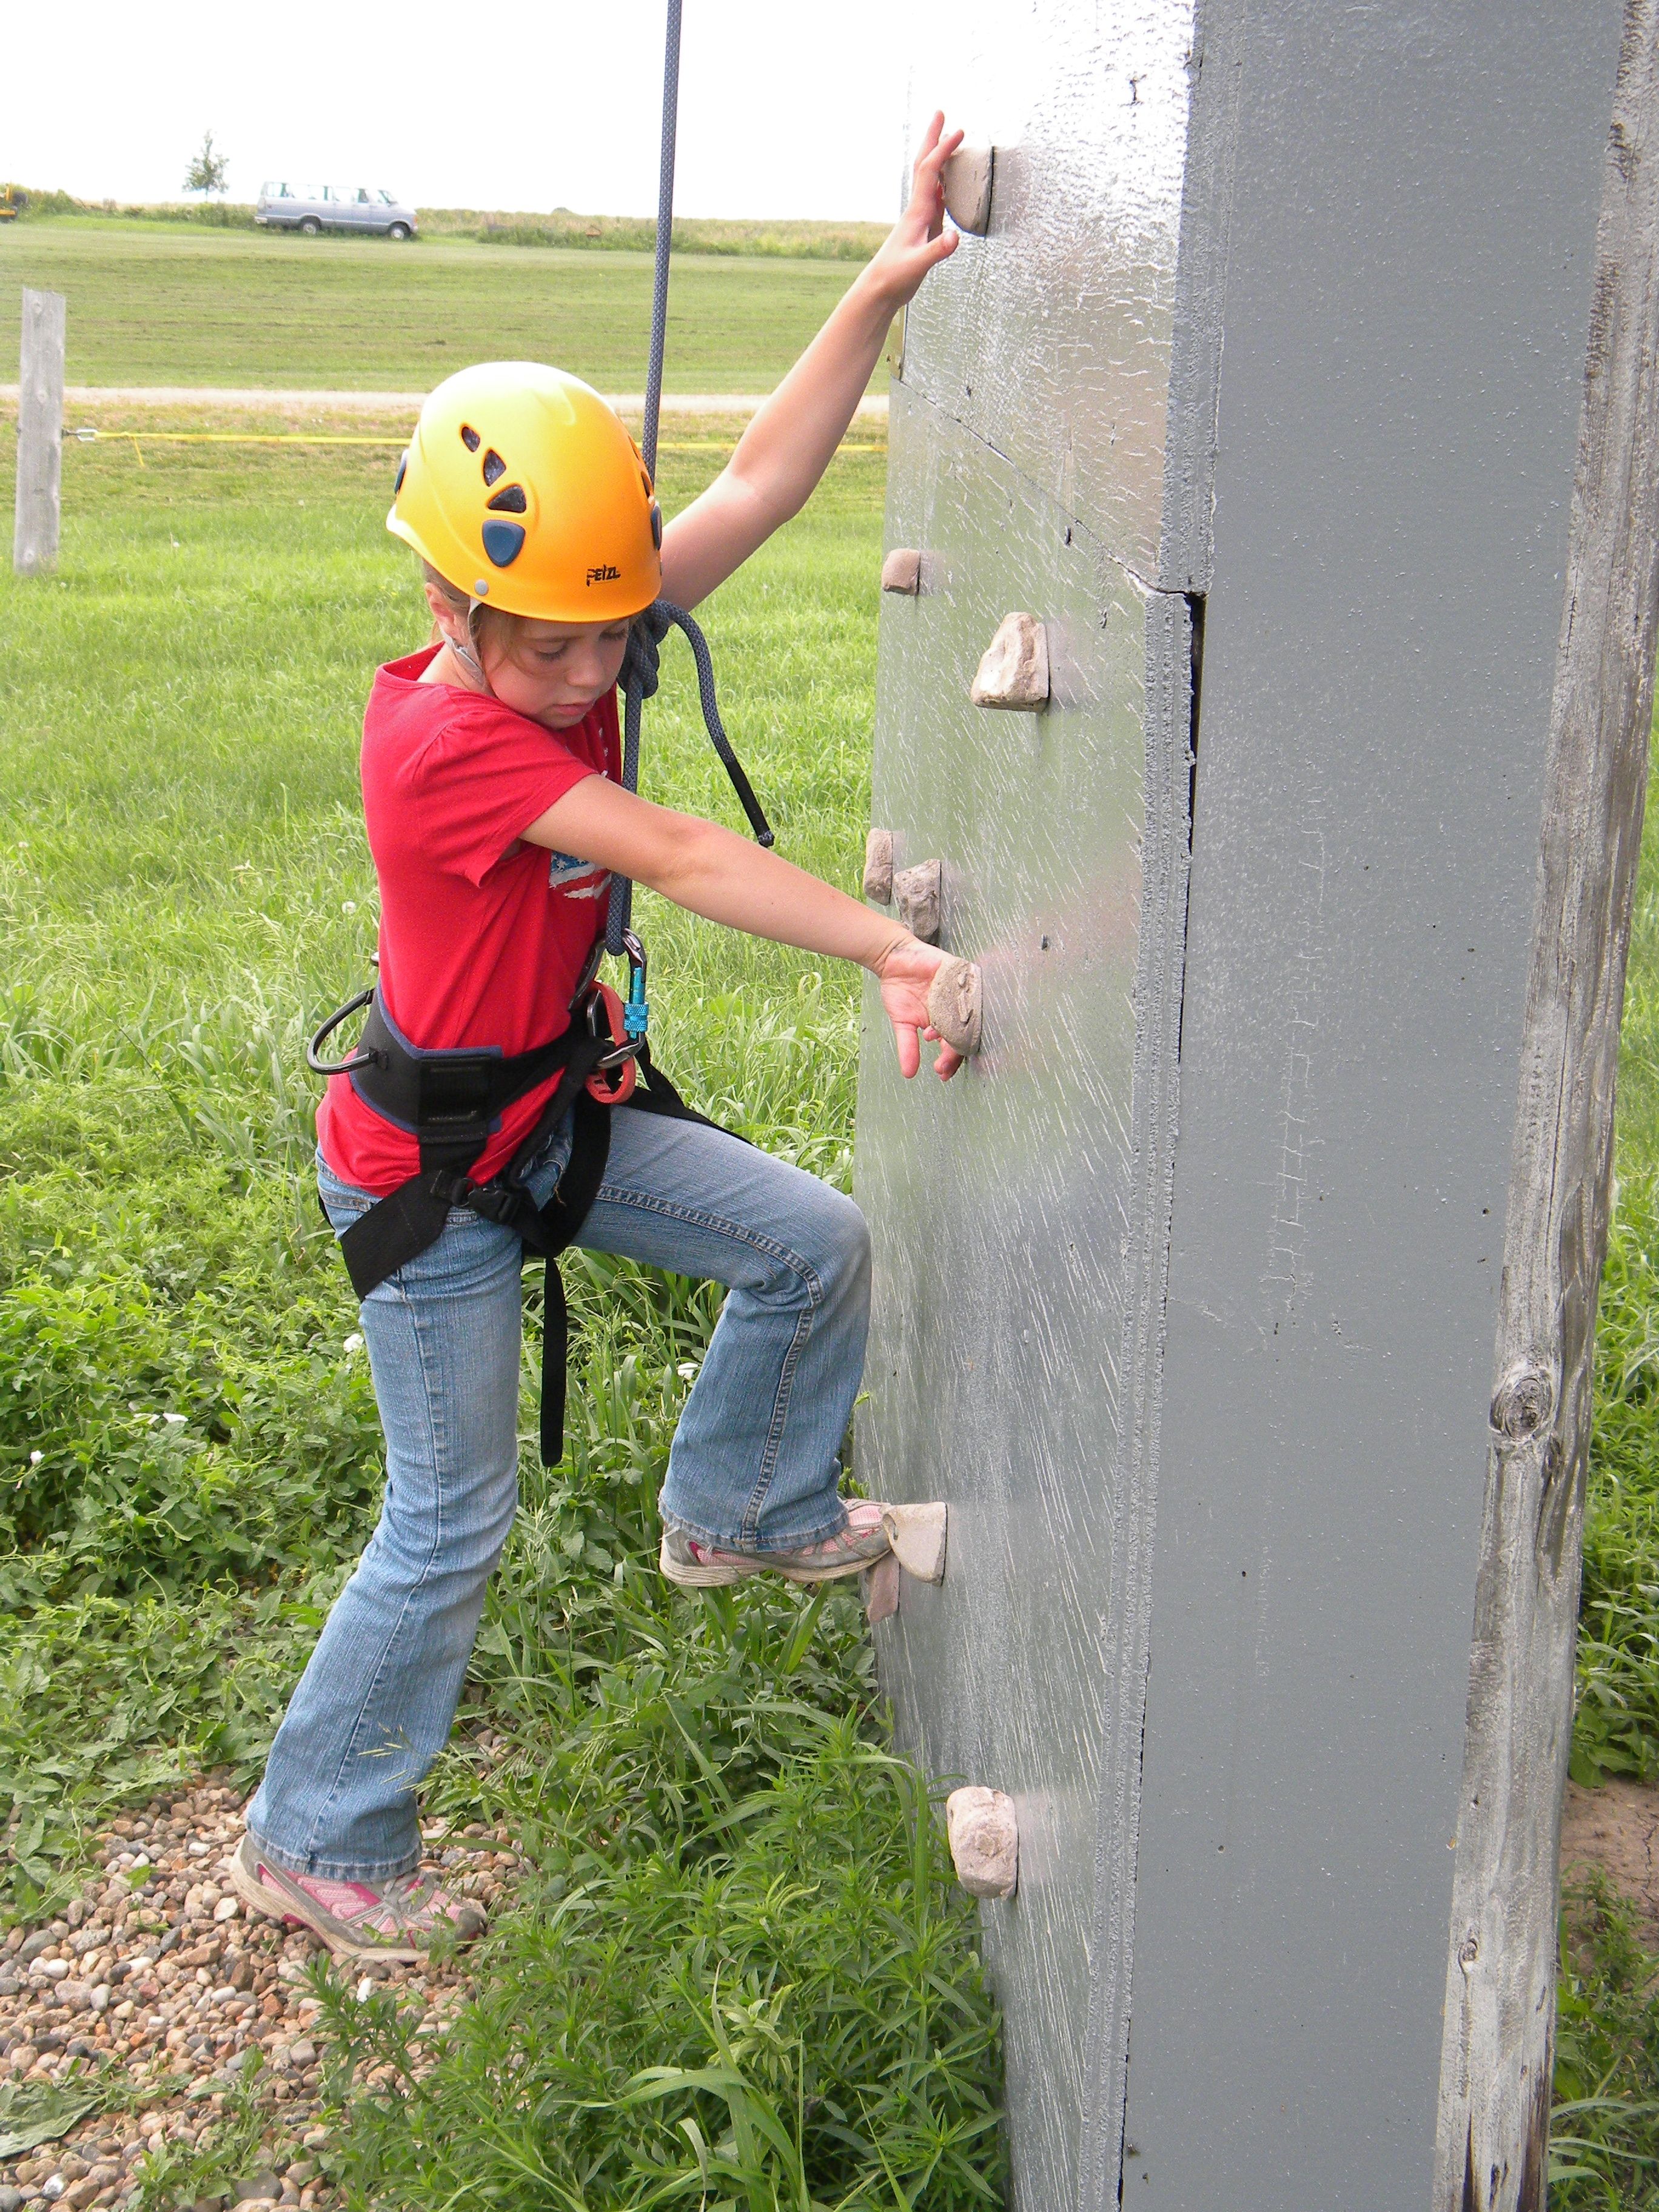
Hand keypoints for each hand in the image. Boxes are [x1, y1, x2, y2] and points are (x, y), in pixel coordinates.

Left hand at [864, 113, 965, 310]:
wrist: (879, 291)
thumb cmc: (895, 278)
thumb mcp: (918, 265)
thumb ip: (937, 251)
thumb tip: (955, 238)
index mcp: (917, 212)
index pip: (930, 171)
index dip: (943, 151)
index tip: (959, 132)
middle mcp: (916, 209)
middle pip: (924, 165)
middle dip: (932, 139)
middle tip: (940, 114)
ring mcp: (919, 218)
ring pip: (928, 178)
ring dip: (936, 157)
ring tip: (946, 141)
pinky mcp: (922, 230)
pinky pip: (934, 197)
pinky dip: (941, 183)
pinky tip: (946, 183)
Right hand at [873, 933, 964, 1081]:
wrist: (893, 959)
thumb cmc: (899, 988)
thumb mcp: (902, 1023)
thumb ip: (908, 1046)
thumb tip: (909, 1074)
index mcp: (943, 1023)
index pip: (952, 1046)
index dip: (949, 1061)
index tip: (942, 1074)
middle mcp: (954, 1010)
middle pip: (963, 1035)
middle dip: (953, 1053)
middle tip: (942, 1065)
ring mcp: (959, 993)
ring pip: (967, 1016)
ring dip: (955, 1031)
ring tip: (937, 1039)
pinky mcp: (959, 974)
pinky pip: (968, 988)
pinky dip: (963, 1002)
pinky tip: (954, 1014)